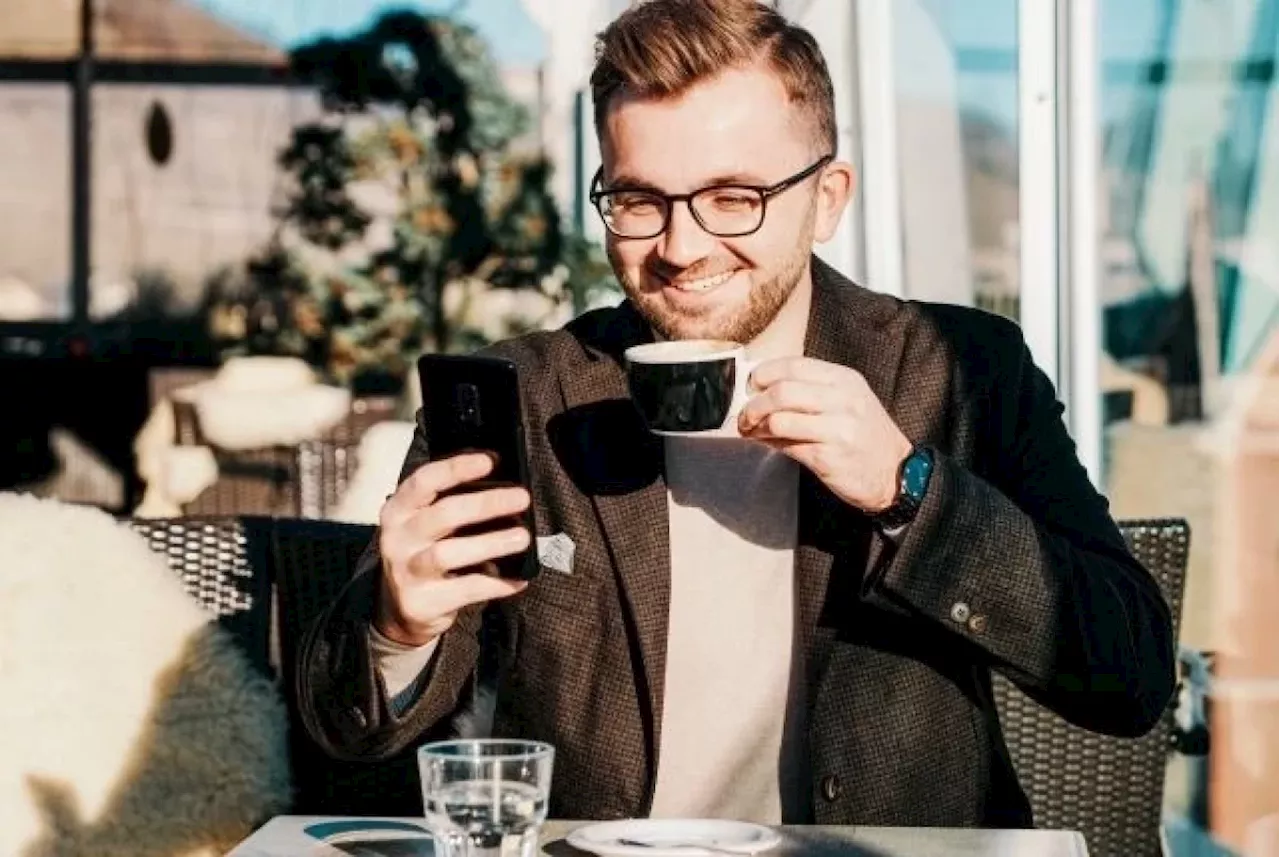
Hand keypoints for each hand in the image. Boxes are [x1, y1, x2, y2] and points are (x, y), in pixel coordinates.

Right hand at [375, 452, 531, 646]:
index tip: (489, 461)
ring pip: (447, 554)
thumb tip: (507, 491)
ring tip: (523, 538)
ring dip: (490, 543)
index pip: (424, 481)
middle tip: (522, 498)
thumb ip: (453, 505)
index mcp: (399, 510)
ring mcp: (406, 571)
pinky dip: (496, 584)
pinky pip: (465, 590)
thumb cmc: (425, 552)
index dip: (456, 468)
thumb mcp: (426, 524)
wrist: (399, 607)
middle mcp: (397, 538)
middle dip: (485, 504)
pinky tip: (519, 579)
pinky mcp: (420, 602)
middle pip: (443, 514)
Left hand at [737, 356, 912, 513]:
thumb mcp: (847, 401)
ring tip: (751, 431)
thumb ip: (810, 391)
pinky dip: (769, 444)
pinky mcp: (829, 457)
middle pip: (782, 392)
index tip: (750, 386)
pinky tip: (765, 443)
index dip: (764, 374)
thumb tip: (762, 391)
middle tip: (744, 415)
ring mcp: (838, 429)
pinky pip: (787, 447)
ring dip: (756, 426)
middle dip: (754, 404)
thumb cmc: (865, 435)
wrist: (896, 473)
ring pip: (780, 420)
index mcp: (844, 380)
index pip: (794, 365)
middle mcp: (843, 400)